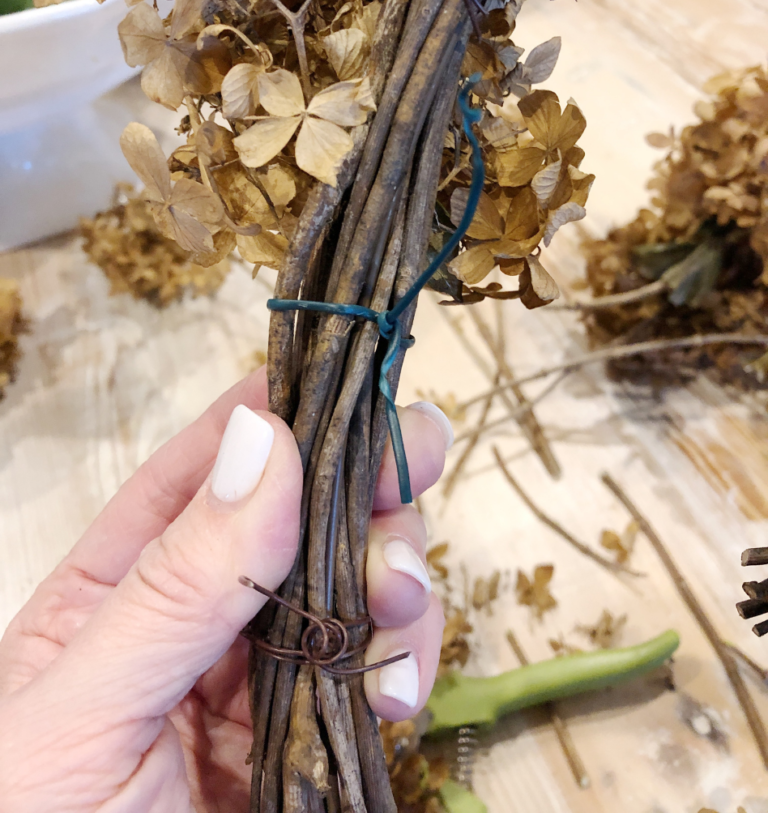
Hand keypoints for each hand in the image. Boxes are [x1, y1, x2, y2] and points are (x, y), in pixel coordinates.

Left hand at [0, 366, 449, 810]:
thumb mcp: (81, 711)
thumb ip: (173, 584)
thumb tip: (259, 442)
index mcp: (120, 585)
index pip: (204, 467)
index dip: (277, 413)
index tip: (350, 382)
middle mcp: (202, 616)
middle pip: (301, 512)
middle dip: (365, 482)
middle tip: (415, 468)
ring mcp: (264, 677)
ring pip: (355, 582)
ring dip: (397, 575)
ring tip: (397, 603)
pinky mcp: (315, 741)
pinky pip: (378, 672)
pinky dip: (406, 663)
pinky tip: (396, 692)